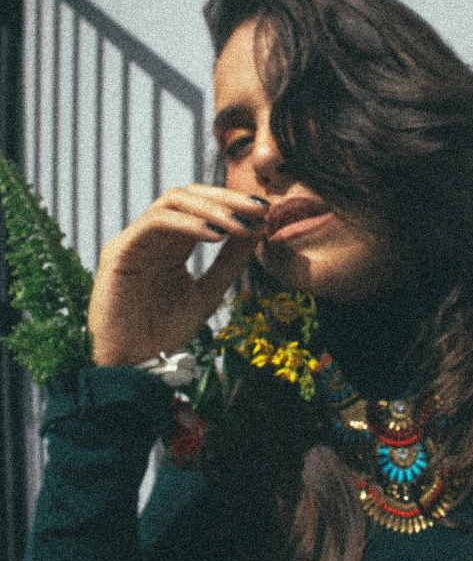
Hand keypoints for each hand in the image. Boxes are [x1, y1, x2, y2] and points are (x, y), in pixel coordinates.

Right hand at [88, 185, 268, 365]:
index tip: (266, 213)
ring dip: (211, 209)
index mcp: (172, 244)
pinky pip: (154, 223)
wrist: (133, 365)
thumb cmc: (165, 333)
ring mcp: (134, 240)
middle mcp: (153, 236)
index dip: (234, 205)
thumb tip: (257, 229)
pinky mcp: (118, 250)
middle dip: (227, 199)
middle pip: (190, 195)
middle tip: (259, 208)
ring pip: (173, 201)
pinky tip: (215, 236)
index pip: (203, 207)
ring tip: (239, 225)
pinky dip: (186, 223)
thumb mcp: (208, 292)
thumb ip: (229, 262)